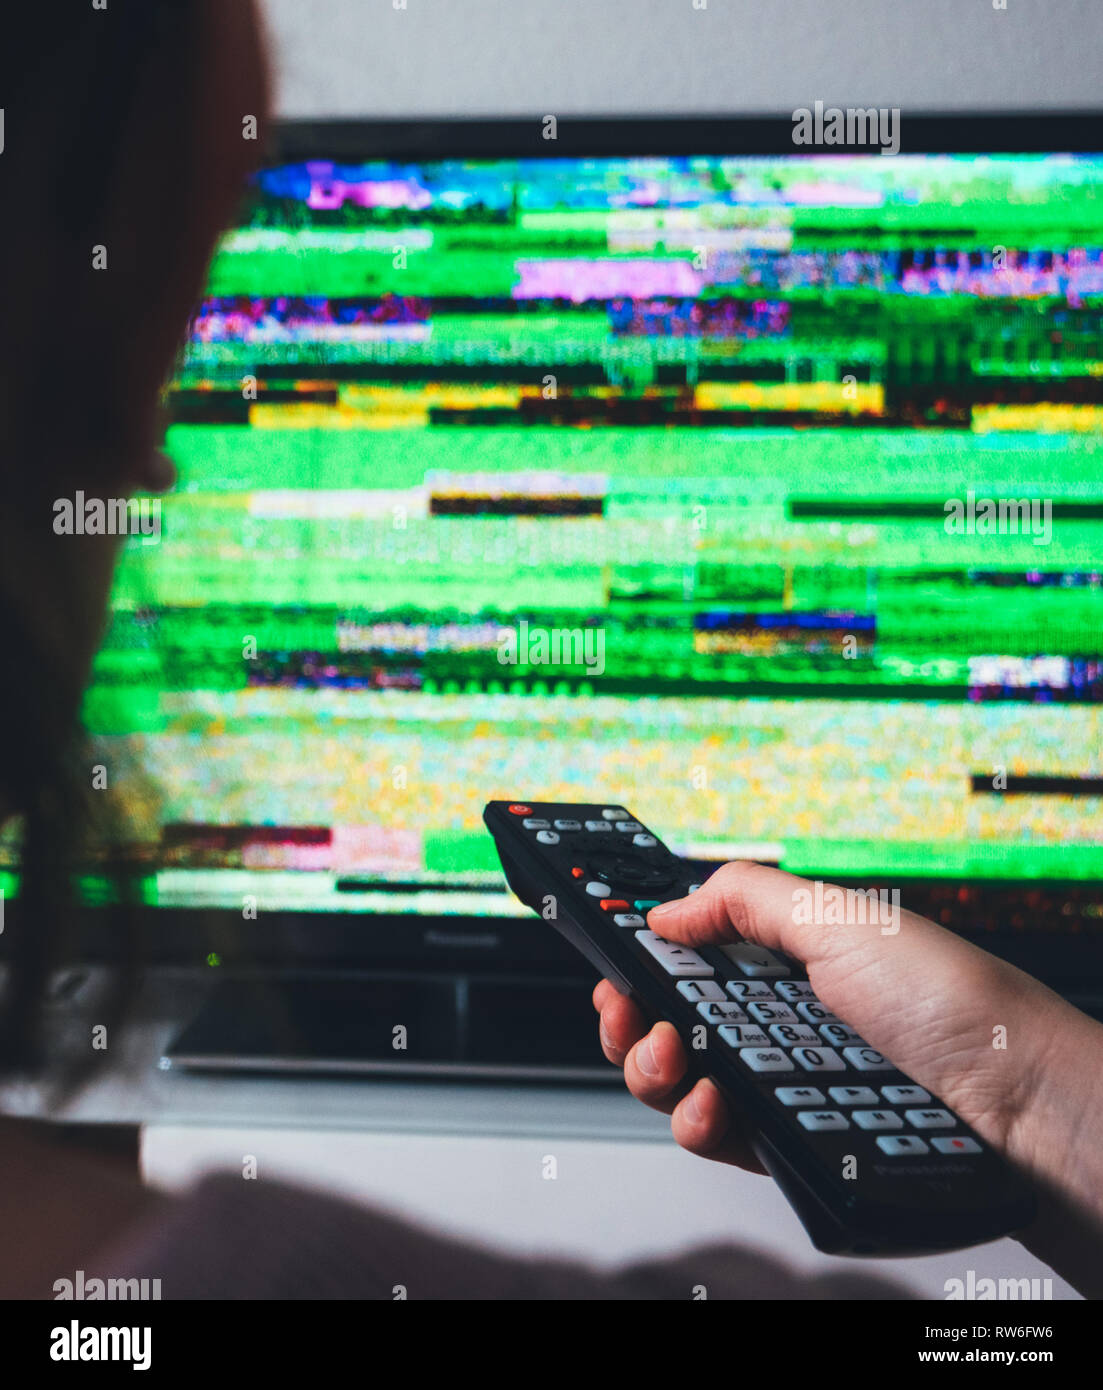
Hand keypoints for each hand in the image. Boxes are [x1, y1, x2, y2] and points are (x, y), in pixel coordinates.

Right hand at [594, 861, 1102, 1280]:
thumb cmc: (954, 1003)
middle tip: (627, 1009)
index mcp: (786, 961)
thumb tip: (665, 908)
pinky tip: (710, 1104)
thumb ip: (743, 898)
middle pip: (669, 1023)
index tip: (614, 957)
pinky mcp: (789, 1145)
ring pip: (679, 1084)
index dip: (644, 959)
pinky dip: (696, 1121)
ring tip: (669, 1056)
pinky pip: (717, 1138)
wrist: (1016, 1104)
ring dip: (651, 1067)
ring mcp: (779, 1087)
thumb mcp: (839, 918)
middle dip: (629, 1015)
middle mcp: (776, 1024)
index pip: (691, 960)